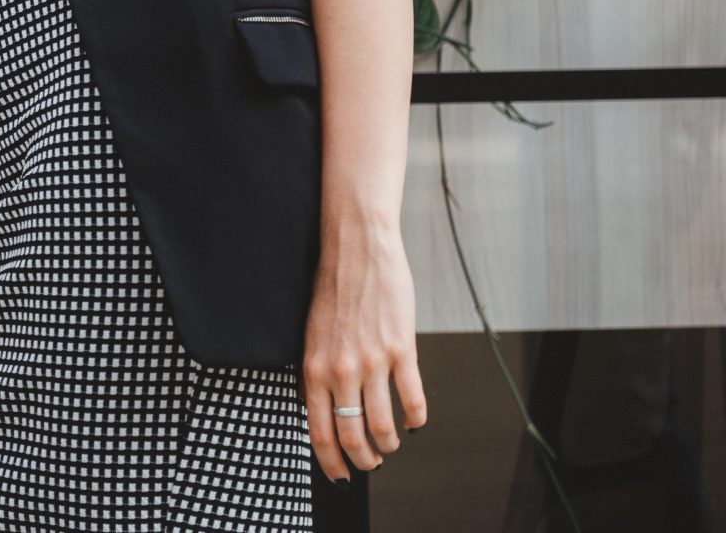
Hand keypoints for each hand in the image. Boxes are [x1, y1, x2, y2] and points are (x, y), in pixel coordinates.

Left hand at [302, 215, 426, 480]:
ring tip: (390, 445)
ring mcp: (372, 362)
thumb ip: (318, 371)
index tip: (339, 476)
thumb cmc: (332, 290)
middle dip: (363, 459)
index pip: (318, 430)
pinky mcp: (402, 350)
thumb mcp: (311, 335)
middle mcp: (340, 370)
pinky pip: (412, 400)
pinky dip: (415, 419)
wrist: (357, 250)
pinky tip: (413, 423)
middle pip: (352, 435)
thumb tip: (324, 410)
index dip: (329, 460)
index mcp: (313, 367)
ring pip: (382, 425)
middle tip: (371, 463)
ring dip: (388, 444)